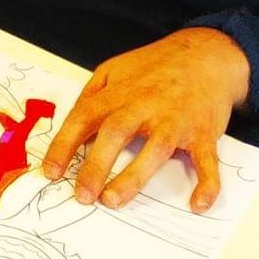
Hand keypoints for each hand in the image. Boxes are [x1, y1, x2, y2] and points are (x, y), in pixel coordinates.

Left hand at [41, 27, 250, 213]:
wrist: (206, 54)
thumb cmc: (157, 66)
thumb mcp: (116, 68)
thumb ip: (93, 94)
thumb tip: (74, 121)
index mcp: (120, 92)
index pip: (84, 117)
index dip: (64, 144)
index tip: (51, 171)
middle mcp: (145, 105)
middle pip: (115, 133)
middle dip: (95, 165)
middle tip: (81, 194)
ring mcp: (175, 120)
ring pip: (154, 150)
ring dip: (133, 177)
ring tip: (112, 200)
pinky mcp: (203, 133)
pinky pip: (207, 161)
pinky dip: (208, 184)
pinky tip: (198, 204)